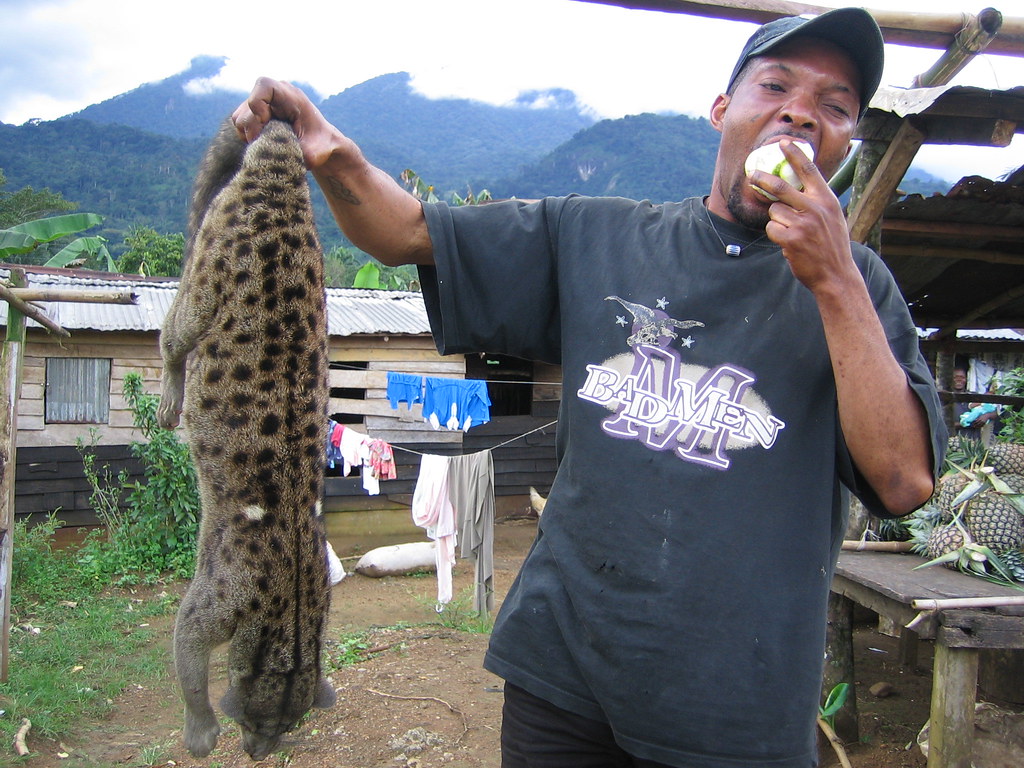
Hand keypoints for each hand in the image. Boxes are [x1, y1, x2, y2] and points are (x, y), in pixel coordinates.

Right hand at [231, 77, 351, 171]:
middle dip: (254, 130)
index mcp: (289, 96)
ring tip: (267, 144)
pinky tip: (263, 142)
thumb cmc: (319, 145)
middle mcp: (273, 95)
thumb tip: (276, 158)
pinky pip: (240, 125)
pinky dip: (247, 136)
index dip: (257, 103)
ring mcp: (262, 104)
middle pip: (247, 108)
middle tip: (268, 143)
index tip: (266, 122)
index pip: (264, 85)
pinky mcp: (255, 115)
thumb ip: (299, 154)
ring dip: (249, 135)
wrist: (319, 143)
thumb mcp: (314, 153)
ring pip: (239, 118)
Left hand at [749, 139, 855, 292]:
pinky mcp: (791, 239)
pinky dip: (776, 236)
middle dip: (763, 179)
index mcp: (827, 199)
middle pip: (781, 187)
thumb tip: (797, 186)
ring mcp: (803, 223)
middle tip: (752, 175)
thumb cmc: (832, 245)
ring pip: (774, 212)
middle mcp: (815, 208)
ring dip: (777, 221)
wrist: (836, 274)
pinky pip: (771, 229)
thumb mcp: (833, 217)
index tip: (784, 143)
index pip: (809, 170)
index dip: (795, 154)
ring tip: (792, 234)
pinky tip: (789, 244)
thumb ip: (817, 201)